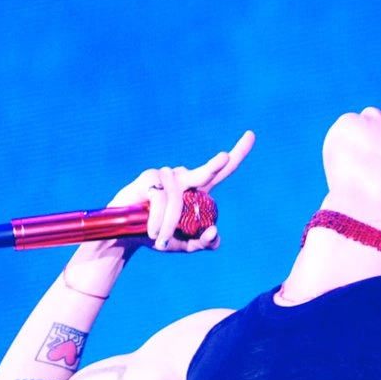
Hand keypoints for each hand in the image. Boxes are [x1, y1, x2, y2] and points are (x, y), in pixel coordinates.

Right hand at [108, 130, 254, 251]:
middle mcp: (185, 177)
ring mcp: (167, 175)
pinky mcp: (150, 177)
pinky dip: (159, 222)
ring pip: (178, 201)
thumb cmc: (160, 236)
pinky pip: (160, 202)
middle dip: (214, 166)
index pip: (223, 172)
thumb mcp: (188, 244)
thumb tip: (214, 231)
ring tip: (160, 241)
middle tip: (225, 157)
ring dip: (170, 226)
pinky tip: (153, 233)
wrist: (129, 236)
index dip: (238, 153)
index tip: (252, 135)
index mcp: (198, 189)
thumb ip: (205, 242)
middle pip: (206, 173)